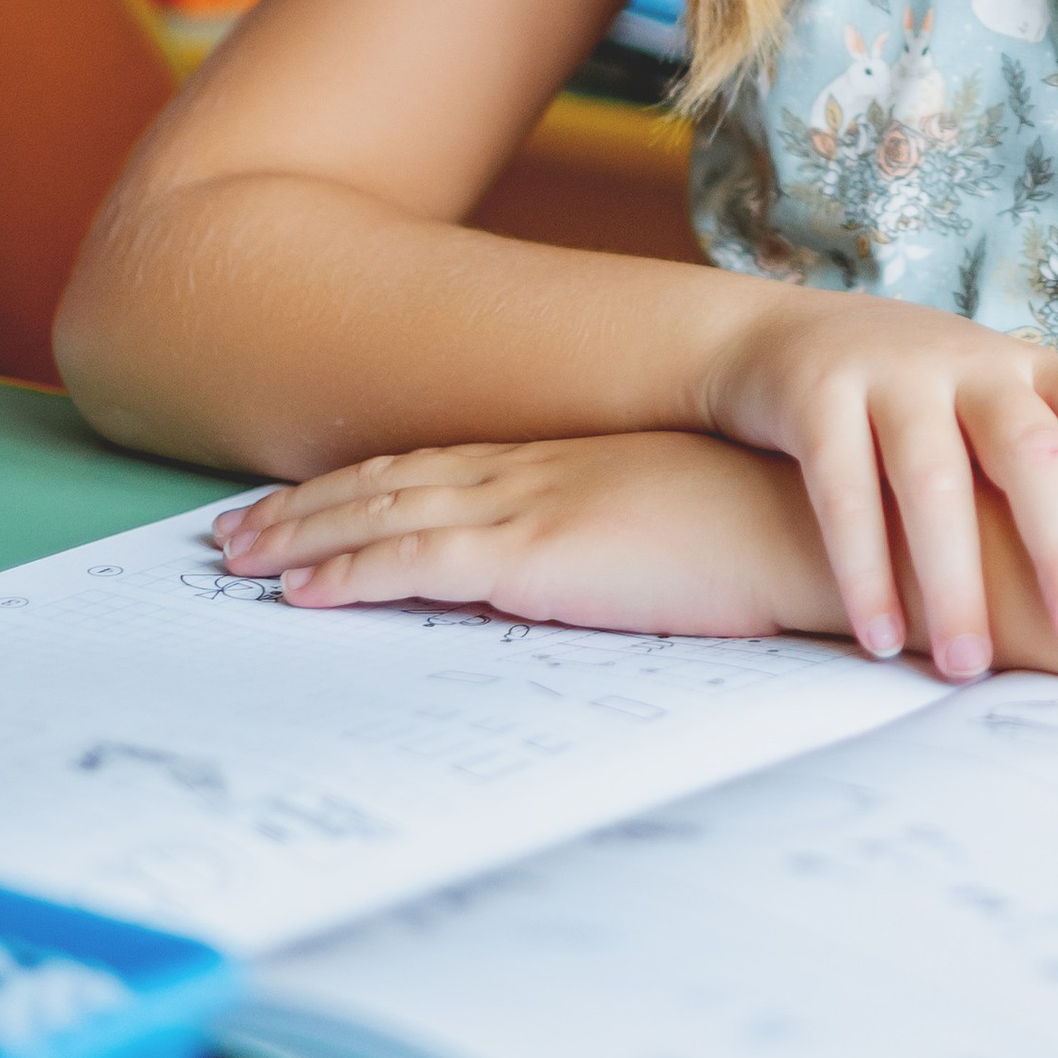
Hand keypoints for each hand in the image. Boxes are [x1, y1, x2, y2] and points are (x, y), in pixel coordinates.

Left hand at [210, 431, 837, 634]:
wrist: (828, 521)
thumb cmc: (783, 529)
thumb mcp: (690, 524)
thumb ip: (632, 538)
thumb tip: (604, 569)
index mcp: (578, 463)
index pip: (446, 470)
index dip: (370, 485)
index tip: (308, 499)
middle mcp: (542, 470)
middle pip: (396, 483)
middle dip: (308, 505)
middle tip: (230, 530)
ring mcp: (536, 505)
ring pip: (387, 516)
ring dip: (303, 536)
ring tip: (235, 558)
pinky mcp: (540, 552)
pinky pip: (419, 566)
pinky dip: (350, 574)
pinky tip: (300, 594)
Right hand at [709, 291, 1057, 683]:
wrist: (780, 339)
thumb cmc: (917, 403)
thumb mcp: (986, 409)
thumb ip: (1048, 468)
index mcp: (1025, 371)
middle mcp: (969, 364)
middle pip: (1027, 449)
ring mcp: (892, 374)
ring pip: (932, 481)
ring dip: (953, 581)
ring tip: (968, 667)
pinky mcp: (819, 395)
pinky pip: (843, 492)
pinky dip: (863, 570)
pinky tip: (880, 636)